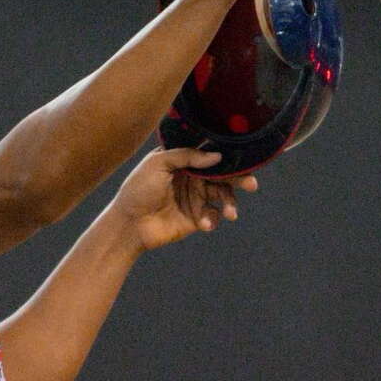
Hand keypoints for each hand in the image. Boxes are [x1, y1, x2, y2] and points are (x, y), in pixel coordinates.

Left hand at [111, 148, 257, 252]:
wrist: (129, 224)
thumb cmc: (138, 189)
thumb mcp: (158, 163)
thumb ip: (186, 156)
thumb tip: (216, 156)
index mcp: (183, 162)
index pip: (211, 156)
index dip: (228, 157)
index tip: (244, 159)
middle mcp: (193, 178)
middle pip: (223, 176)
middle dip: (239, 180)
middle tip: (251, 185)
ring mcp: (196, 198)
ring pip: (222, 197)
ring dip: (229, 204)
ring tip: (230, 213)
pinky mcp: (197, 218)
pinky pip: (214, 216)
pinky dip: (213, 219)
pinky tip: (205, 224)